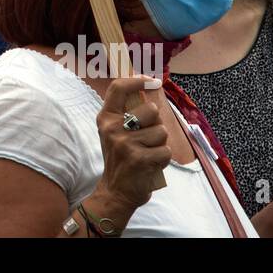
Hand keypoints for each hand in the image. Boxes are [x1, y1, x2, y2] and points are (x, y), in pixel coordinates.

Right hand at [93, 76, 169, 212]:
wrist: (115, 191)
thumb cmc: (121, 157)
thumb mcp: (114, 132)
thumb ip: (127, 112)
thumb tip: (148, 87)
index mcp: (106, 118)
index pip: (119, 88)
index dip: (137, 81)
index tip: (152, 81)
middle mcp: (113, 128)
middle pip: (151, 110)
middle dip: (156, 124)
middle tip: (146, 139)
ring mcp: (125, 144)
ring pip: (162, 132)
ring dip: (161, 144)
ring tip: (148, 153)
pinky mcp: (139, 159)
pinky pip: (166, 150)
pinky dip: (163, 159)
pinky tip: (151, 164)